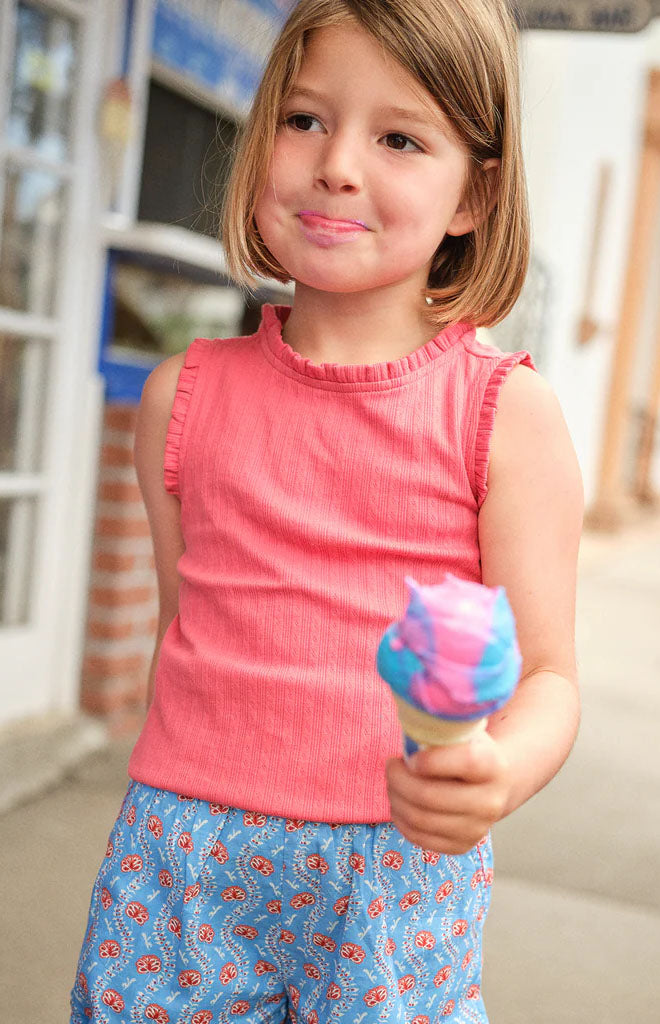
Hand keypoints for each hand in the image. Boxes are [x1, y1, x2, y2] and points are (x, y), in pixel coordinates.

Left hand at [385, 731, 511, 854]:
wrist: (490, 783)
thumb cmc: (466, 751)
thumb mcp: (461, 732)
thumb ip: (441, 730)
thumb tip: (410, 724)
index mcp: (494, 766)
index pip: (466, 761)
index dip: (431, 759)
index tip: (412, 756)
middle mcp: (491, 802)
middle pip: (430, 796)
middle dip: (398, 779)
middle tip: (391, 766)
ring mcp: (477, 828)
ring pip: (419, 818)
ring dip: (395, 798)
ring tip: (392, 782)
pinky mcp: (461, 846)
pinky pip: (419, 837)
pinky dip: (400, 818)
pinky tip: (400, 802)